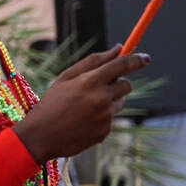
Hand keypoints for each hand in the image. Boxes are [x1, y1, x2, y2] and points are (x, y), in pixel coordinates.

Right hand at [13, 45, 150, 161]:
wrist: (40, 136)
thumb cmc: (51, 103)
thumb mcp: (65, 78)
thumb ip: (93, 61)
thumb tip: (117, 48)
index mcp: (90, 81)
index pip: (122, 65)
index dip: (136, 59)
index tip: (145, 58)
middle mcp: (101, 98)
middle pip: (127, 85)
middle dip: (119, 83)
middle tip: (101, 87)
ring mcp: (104, 117)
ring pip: (120, 103)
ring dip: (109, 102)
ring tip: (85, 108)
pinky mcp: (105, 131)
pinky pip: (110, 119)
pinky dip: (101, 118)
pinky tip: (82, 121)